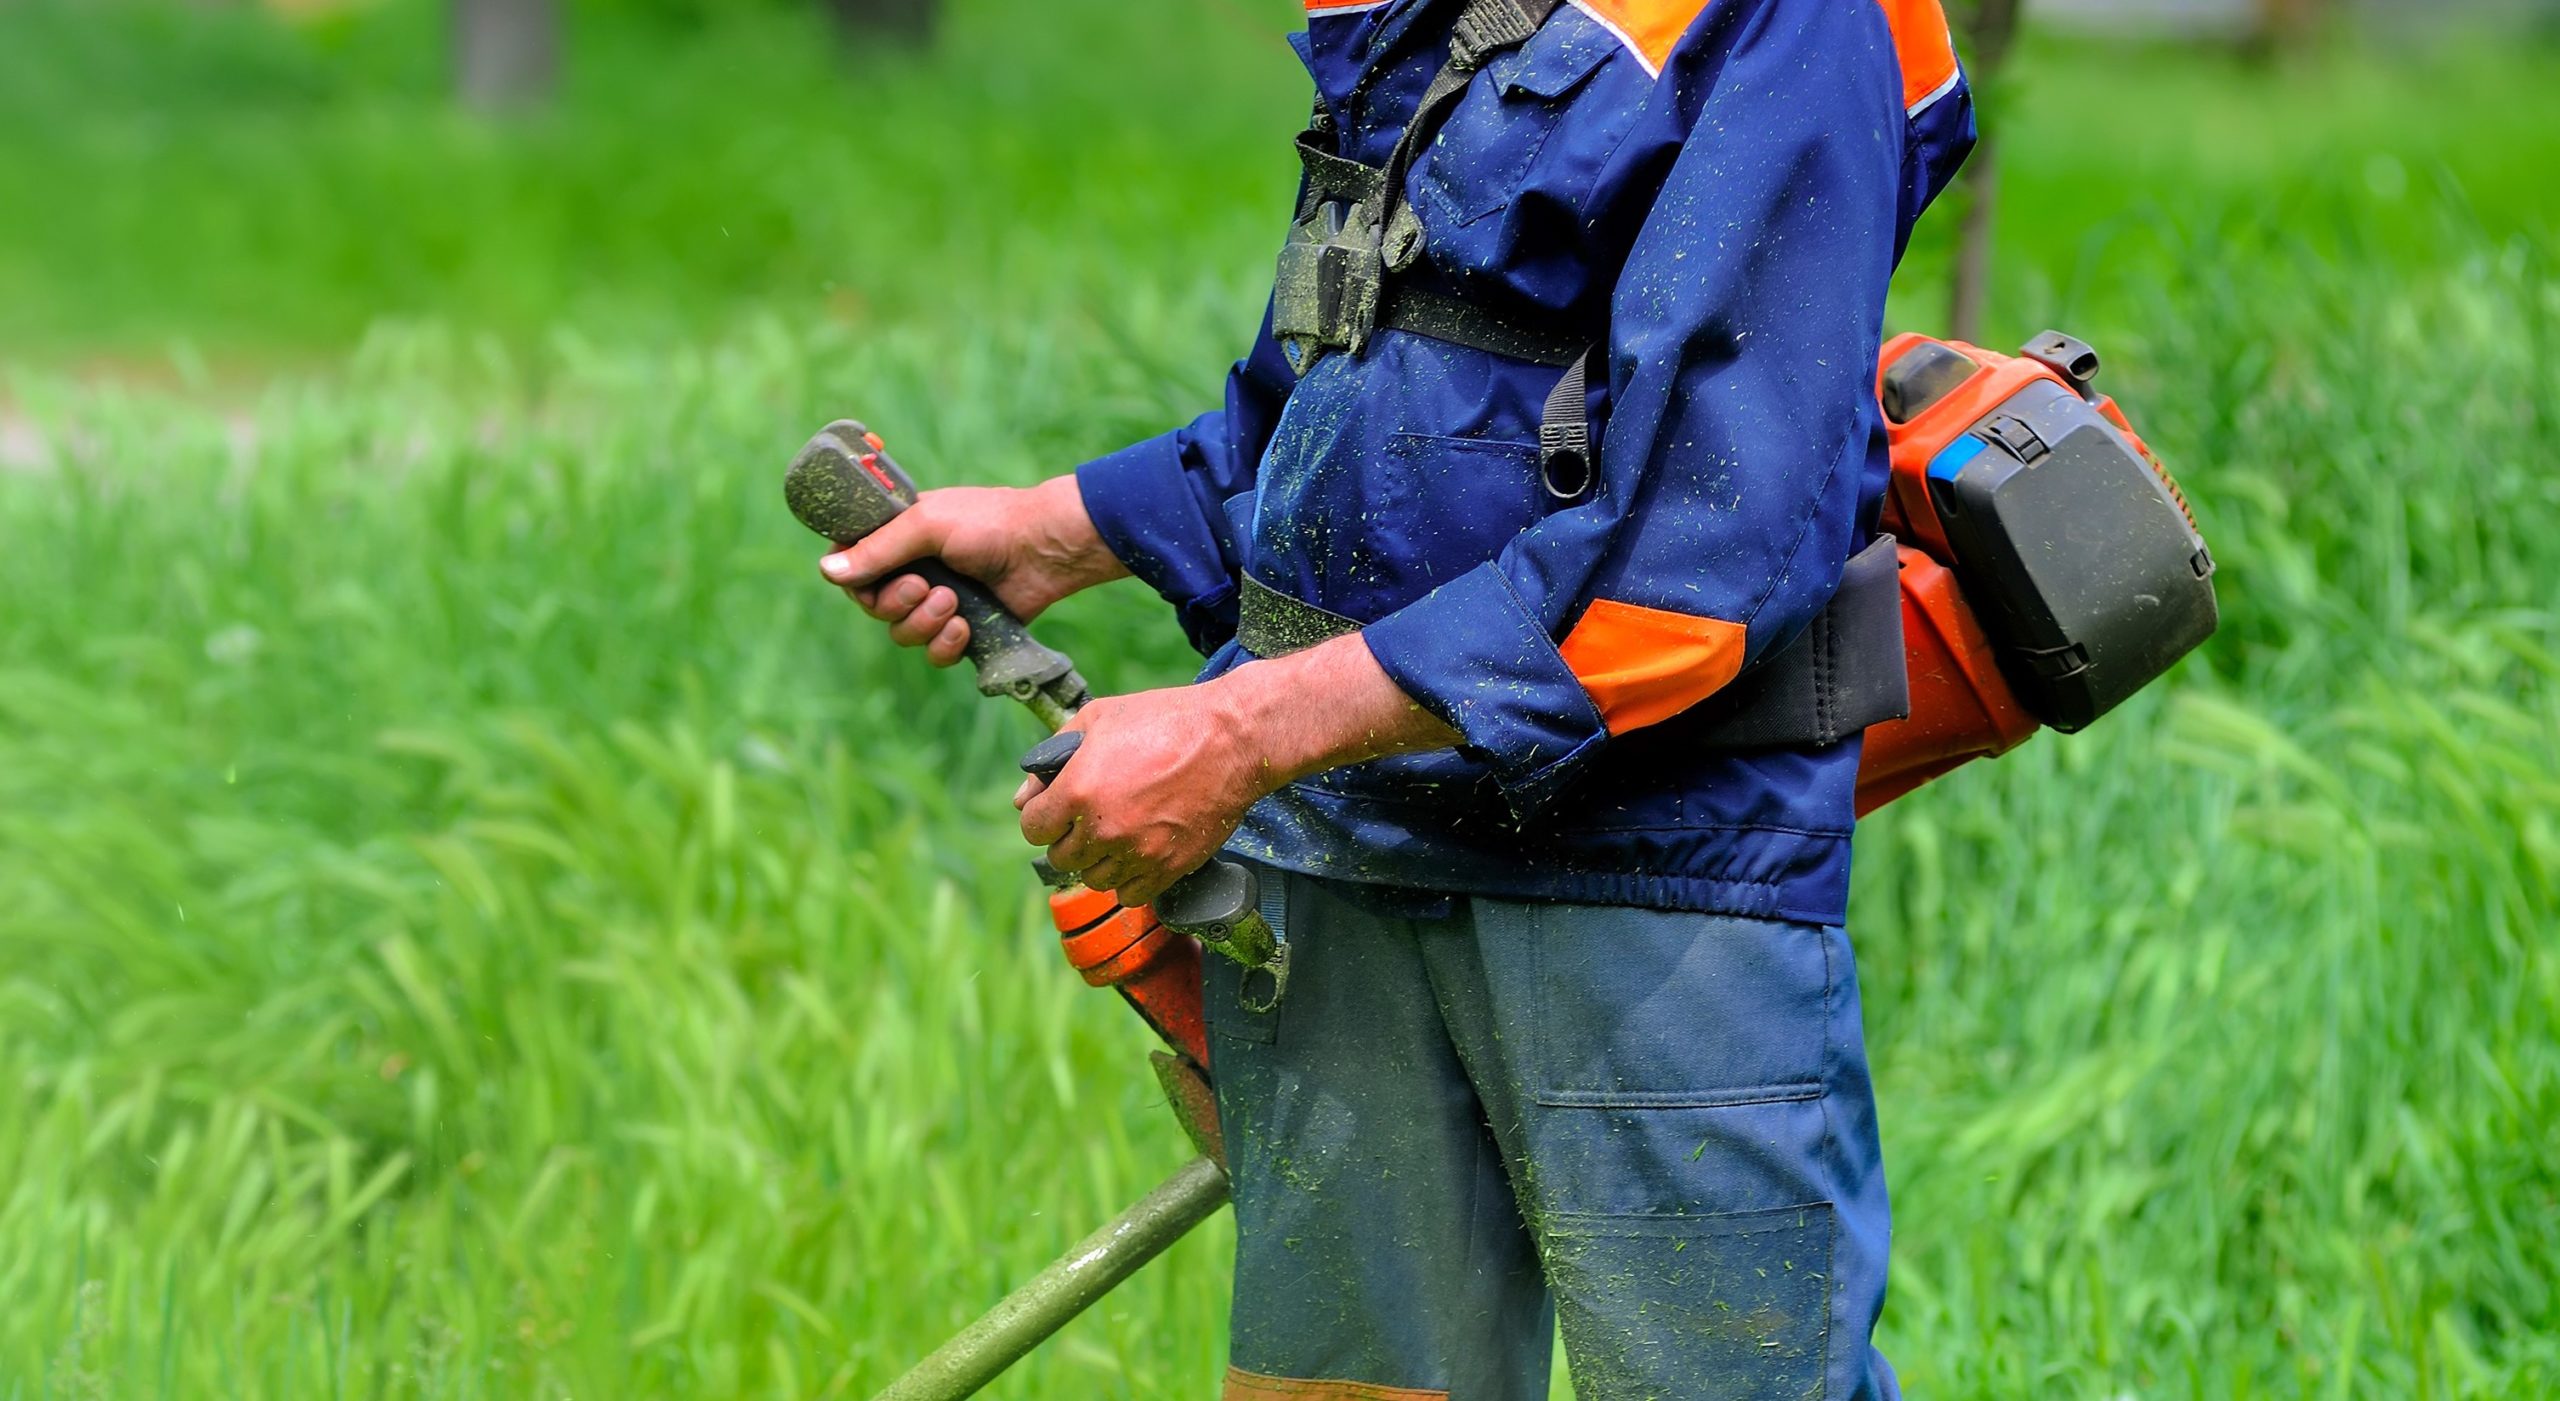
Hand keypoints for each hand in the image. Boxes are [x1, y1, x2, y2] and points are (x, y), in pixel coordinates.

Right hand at [818, 473, 1127, 666]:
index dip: (855, 580)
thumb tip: (826, 572)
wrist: (1046, 549)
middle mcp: (912, 570)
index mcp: (897, 537)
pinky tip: (965, 628)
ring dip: (922, 623)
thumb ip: (878, 550)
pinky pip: (934, 653)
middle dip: (895, 603)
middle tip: (924, 586)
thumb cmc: (988, 523)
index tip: (868, 580)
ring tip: (953, 602)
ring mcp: (937, 602)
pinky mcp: (963, 629)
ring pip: (901, 633)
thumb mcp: (926, 524)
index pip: (852, 567)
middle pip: (872, 606)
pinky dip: (945, 646)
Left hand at [1013, 683, 1277, 908]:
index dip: (1042, 816)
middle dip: (1069, 838)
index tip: (1056, 810)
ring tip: (1118, 832)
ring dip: (1099, 860)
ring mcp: (1137, 853)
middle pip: (1061, 858)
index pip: (1033, 828)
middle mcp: (1103, 828)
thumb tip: (1026, 795)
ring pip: (1095, 879)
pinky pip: (1131, 894)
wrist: (1231, 739)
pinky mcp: (1168, 868)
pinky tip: (1139, 851)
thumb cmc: (1166, 720)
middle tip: (1091, 817)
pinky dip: (1129, 879)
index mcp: (1079, 790)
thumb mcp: (1100, 717)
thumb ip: (1054, 754)